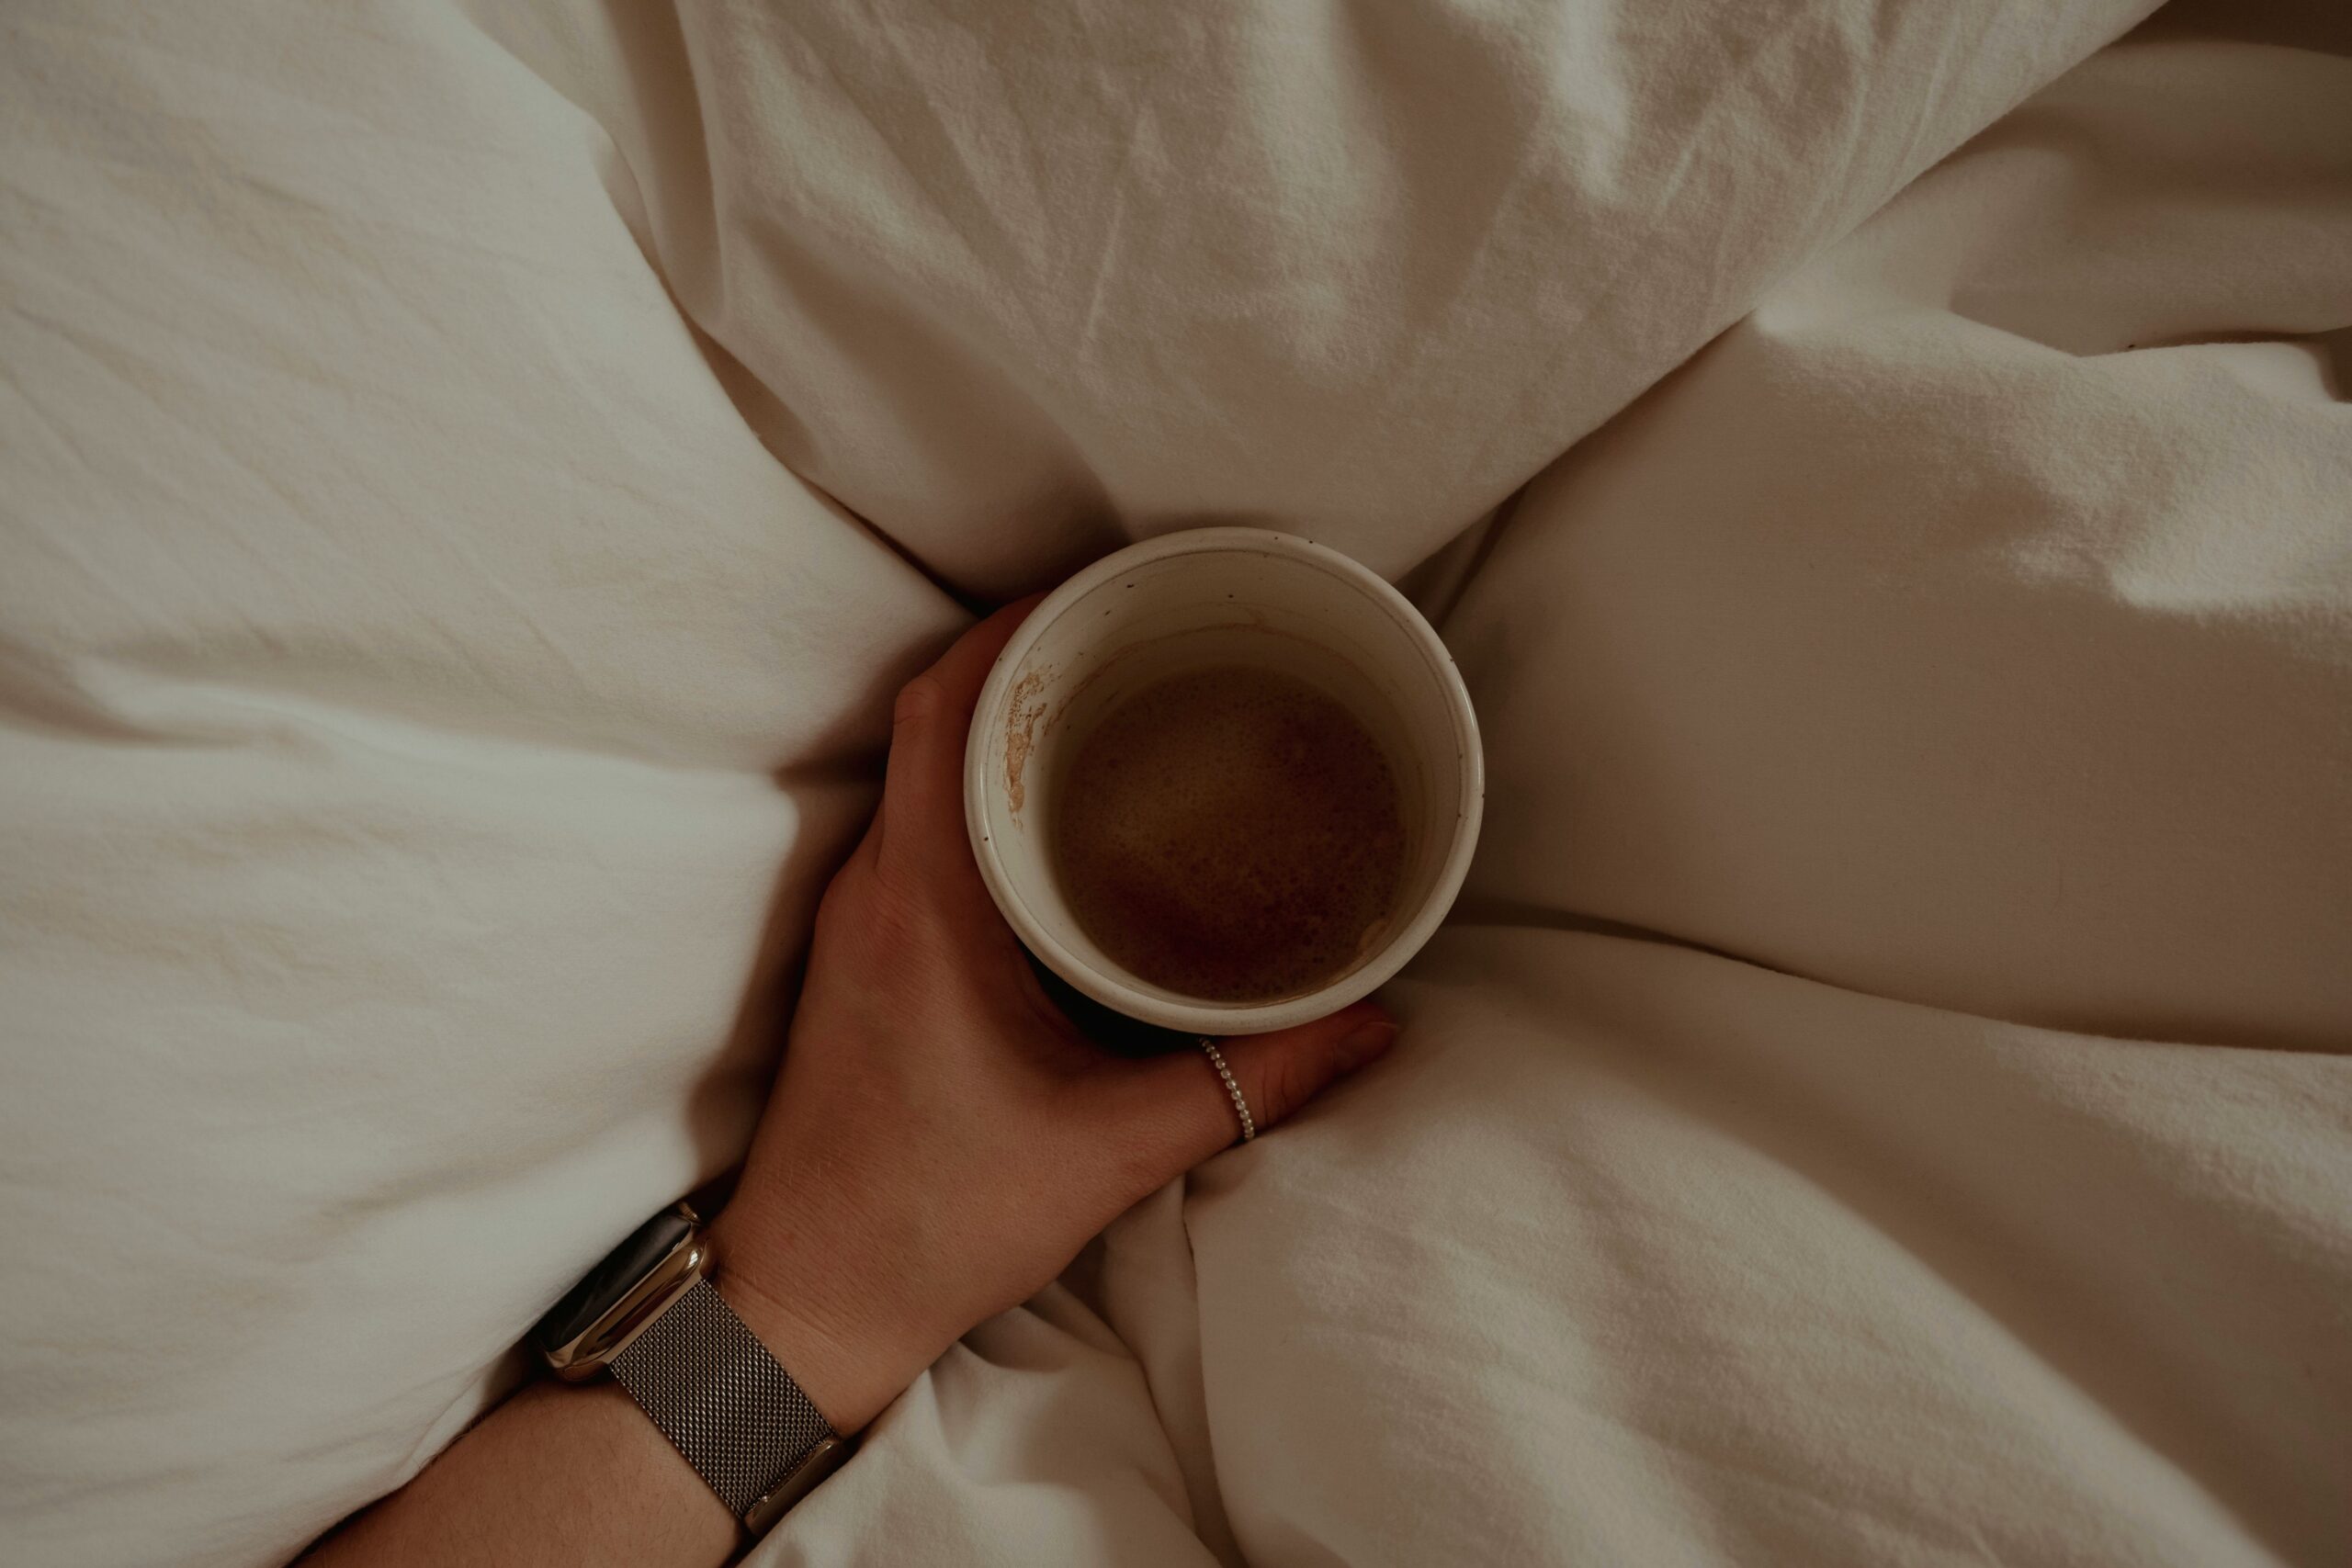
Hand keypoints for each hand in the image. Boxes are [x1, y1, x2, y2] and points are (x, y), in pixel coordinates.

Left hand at [710, 597, 1398, 1431]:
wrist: (808, 1296)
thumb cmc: (933, 1218)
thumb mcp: (1112, 1146)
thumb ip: (1251, 1081)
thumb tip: (1371, 1024)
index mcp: (925, 903)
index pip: (944, 709)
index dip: (1011, 628)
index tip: (1097, 592)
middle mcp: (877, 890)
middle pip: (934, 720)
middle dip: (1024, 658)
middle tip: (1132, 636)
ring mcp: (860, 922)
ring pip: (921, 773)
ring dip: (999, 726)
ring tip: (1109, 706)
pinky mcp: (864, 958)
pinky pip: (920, 830)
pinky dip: (981, 793)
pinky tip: (1059, 821)